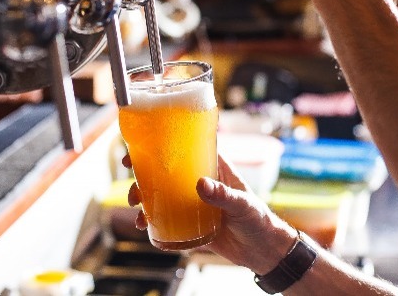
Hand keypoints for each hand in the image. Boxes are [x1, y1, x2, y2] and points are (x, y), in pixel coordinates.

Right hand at [122, 153, 294, 271]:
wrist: (264, 251)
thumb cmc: (259, 220)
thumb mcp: (242, 204)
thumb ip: (223, 194)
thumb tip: (200, 184)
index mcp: (213, 167)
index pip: (183, 149)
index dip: (159, 146)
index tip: (138, 149)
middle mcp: (198, 181)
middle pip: (165, 172)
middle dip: (143, 178)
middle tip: (132, 189)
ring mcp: (192, 202)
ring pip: (161, 195)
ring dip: (144, 200)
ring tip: (136, 211)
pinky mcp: (190, 222)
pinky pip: (166, 218)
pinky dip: (152, 221)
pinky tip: (144, 226)